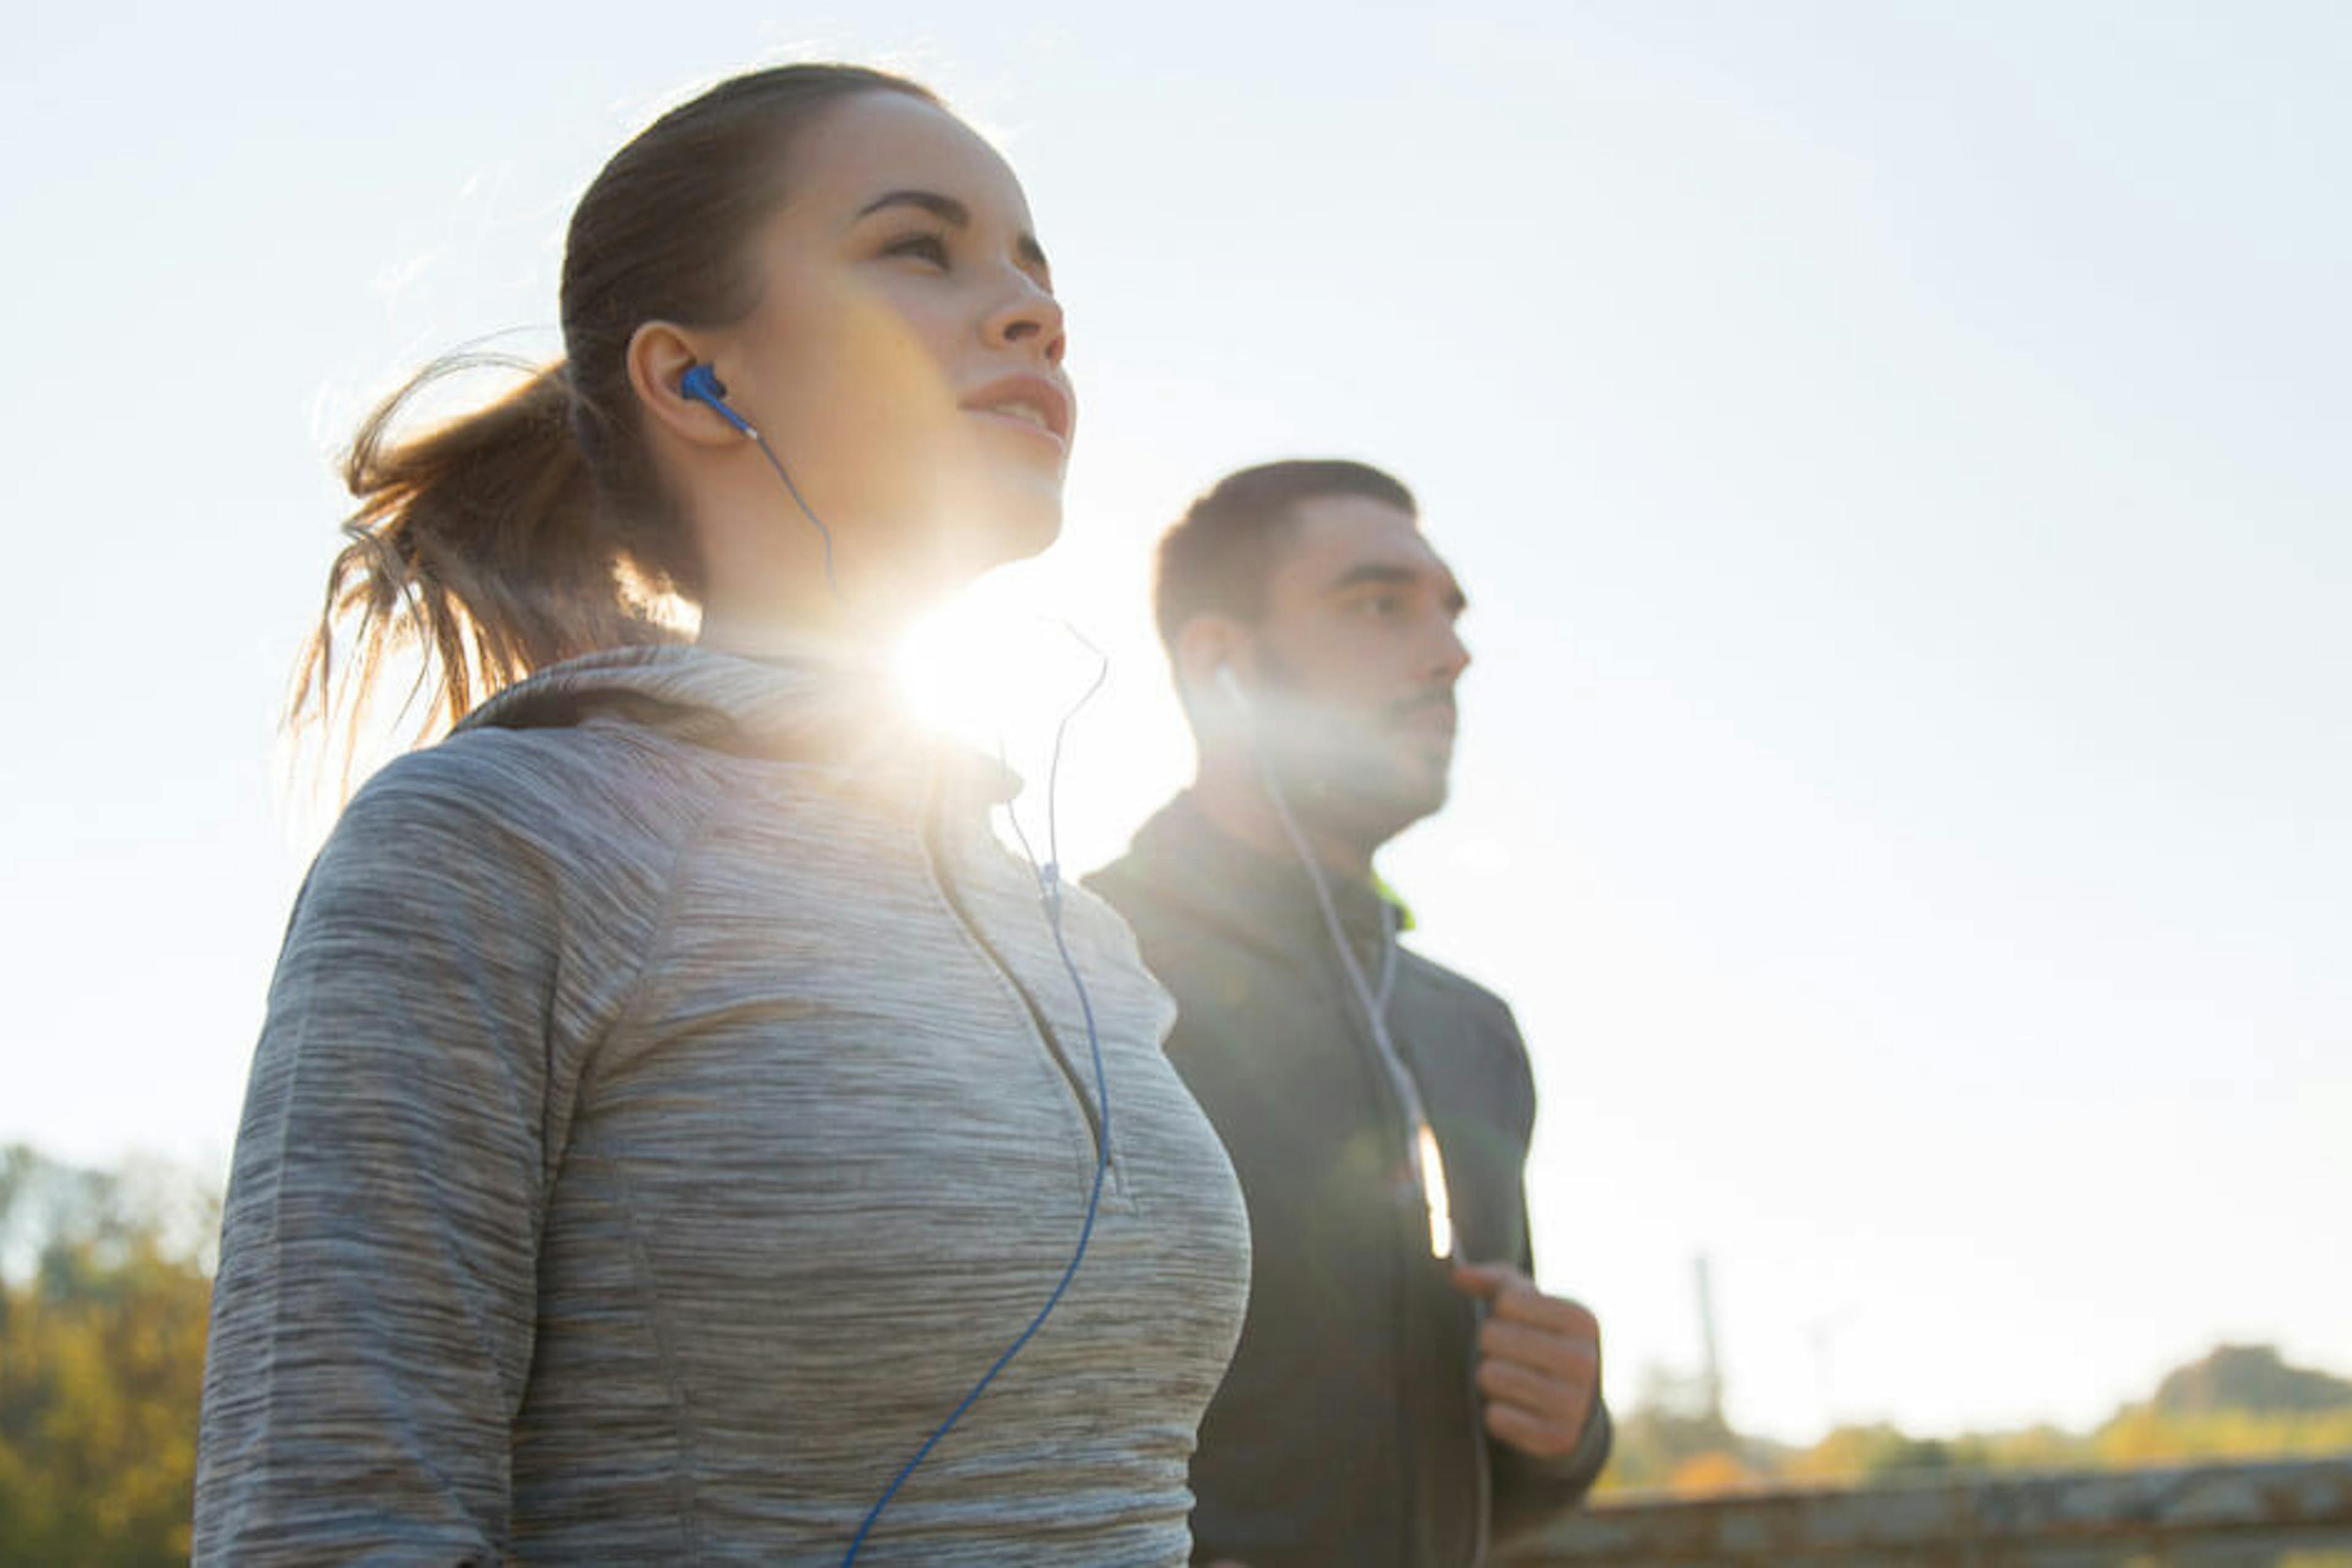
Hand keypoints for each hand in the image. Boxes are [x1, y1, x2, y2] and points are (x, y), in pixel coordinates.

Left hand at [1450, 1261, 1601, 1458]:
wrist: (1573, 1407)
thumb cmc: (1539, 1339)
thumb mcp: (1527, 1303)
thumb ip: (1493, 1281)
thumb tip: (1457, 1274)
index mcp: (1581, 1319)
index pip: (1506, 1301)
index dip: (1499, 1313)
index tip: (1518, 1325)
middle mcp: (1585, 1360)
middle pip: (1492, 1337)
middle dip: (1489, 1345)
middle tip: (1509, 1356)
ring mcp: (1575, 1402)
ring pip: (1490, 1375)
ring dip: (1489, 1377)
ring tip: (1511, 1379)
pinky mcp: (1558, 1438)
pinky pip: (1495, 1417)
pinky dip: (1495, 1412)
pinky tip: (1516, 1408)